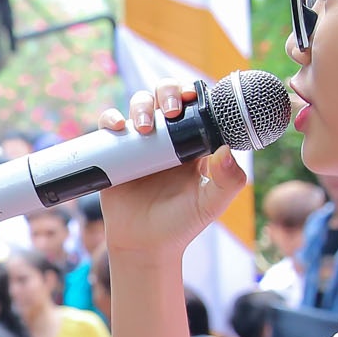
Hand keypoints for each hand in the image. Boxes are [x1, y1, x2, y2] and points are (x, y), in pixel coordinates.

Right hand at [96, 83, 249, 260]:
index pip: (195, 105)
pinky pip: (110, 125)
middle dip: (168, 92)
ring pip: (139, 104)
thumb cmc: (181, 224)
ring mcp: (139, 143)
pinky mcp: (114, 153)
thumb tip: (227, 150)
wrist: (144, 245)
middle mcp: (166, 138)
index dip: (194, 93)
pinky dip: (111, 119)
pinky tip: (118, 128)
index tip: (193, 96)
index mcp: (193, 143)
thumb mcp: (211, 204)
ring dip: (142, 105)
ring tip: (145, 128)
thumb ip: (227, 180)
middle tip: (171, 112)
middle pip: (166, 95)